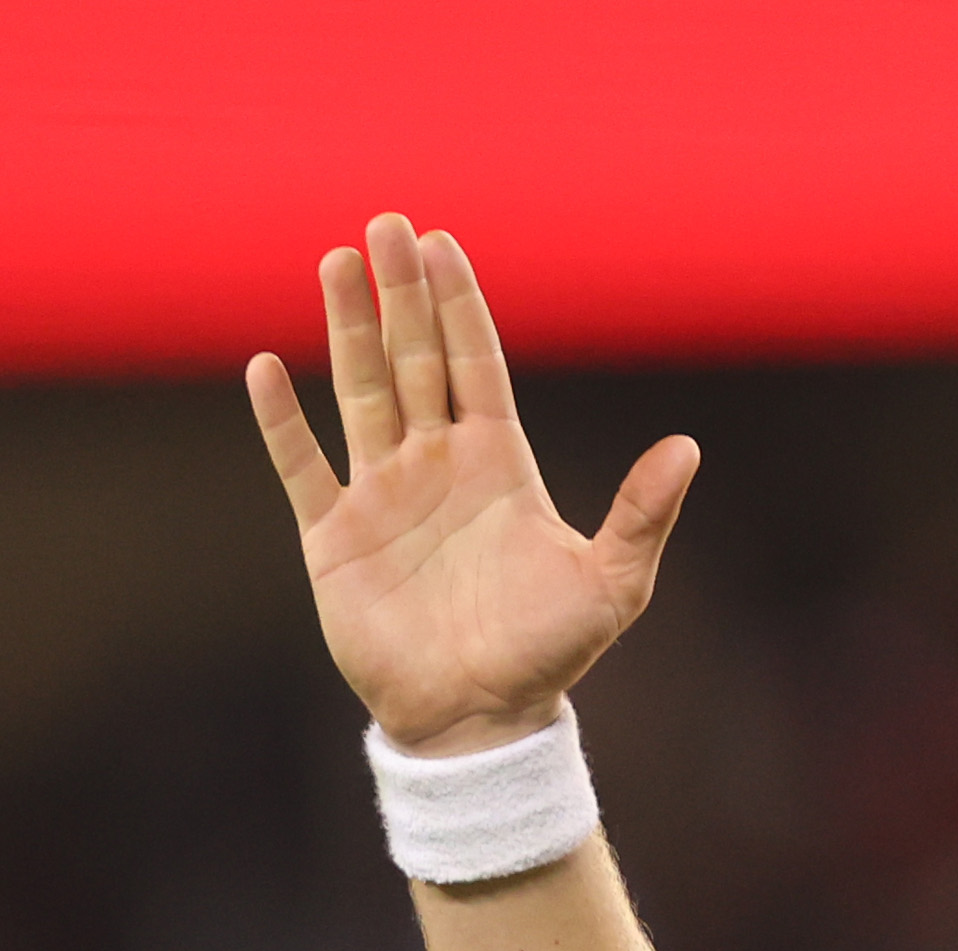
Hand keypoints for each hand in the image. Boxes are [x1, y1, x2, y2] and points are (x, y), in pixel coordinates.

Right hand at [245, 216, 699, 757]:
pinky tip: (267, 367)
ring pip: (360, 391)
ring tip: (335, 261)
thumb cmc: (549, 655)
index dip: (459, 306)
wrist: (481, 721)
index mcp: (498, 463)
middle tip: (386, 223)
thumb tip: (690, 447)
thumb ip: (644, 514)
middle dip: (400, 292)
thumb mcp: (612, 584)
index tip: (444, 244)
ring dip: (347, 328)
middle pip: (413, 359)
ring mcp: (382, 495)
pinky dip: (283, 421)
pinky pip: (302, 466)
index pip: (476, 364)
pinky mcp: (334, 536)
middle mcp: (437, 465)